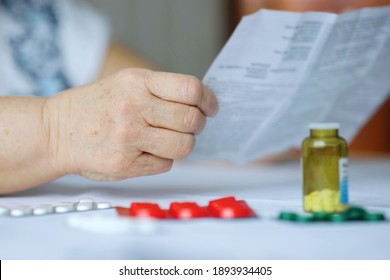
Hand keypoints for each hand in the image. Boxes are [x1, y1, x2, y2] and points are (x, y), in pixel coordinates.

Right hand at [44, 68, 217, 180]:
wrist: (55, 131)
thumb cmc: (96, 106)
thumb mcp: (125, 83)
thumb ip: (161, 90)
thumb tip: (201, 103)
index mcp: (136, 82)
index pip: (190, 89)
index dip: (208, 100)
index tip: (210, 108)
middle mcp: (133, 108)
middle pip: (191, 121)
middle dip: (198, 124)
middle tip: (190, 125)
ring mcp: (128, 139)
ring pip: (184, 146)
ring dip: (183, 143)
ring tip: (170, 139)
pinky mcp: (125, 165)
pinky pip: (166, 164)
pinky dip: (163, 159)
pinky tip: (147, 151)